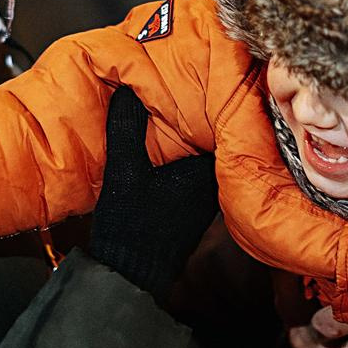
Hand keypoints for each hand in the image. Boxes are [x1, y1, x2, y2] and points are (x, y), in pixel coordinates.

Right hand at [86, 86, 220, 295]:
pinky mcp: (194, 206)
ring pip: (210, 152)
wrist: (131, 270)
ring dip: (201, 133)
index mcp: (201, 169)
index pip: (224, 127)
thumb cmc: (131, 224)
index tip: (216, 78)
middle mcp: (210, 182)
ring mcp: (204, 196)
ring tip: (190, 105)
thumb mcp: (123, 167)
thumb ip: (126, 127)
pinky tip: (176, 141)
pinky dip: (191, 151)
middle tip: (202, 84)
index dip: (221, 101)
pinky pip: (200, 167)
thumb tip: (129, 91)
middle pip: (219, 137)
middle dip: (210, 112)